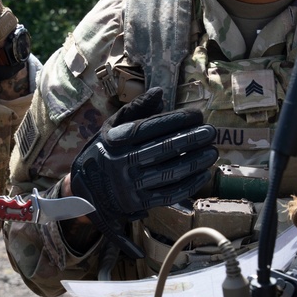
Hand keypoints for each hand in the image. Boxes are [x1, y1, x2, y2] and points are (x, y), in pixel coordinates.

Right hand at [70, 87, 218, 258]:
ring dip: (194, 162)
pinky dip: (189, 184)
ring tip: (212, 152)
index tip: (197, 116)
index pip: (150, 128)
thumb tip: (159, 93)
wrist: (84, 190)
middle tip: (211, 132)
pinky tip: (203, 173)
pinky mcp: (138, 203)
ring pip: (169, 173)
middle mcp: (122, 162)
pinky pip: (168, 194)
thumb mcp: (111, 127)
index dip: (176, 120)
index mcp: (116, 140)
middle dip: (190, 140)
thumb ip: (135, 109)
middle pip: (162, 149)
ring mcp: (131, 185)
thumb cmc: (104, 151)